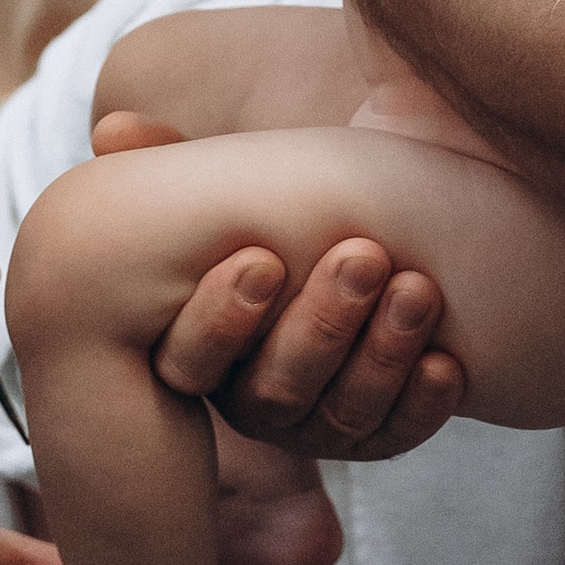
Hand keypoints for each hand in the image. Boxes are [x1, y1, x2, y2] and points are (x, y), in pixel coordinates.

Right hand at [85, 112, 461, 456]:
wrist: (370, 243)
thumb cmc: (278, 216)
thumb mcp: (230, 189)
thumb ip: (174, 165)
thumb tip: (116, 129)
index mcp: (196, 348)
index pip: (190, 358)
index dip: (222, 317)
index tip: (262, 259)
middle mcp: (251, 397)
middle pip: (275, 389)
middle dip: (320, 324)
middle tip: (363, 256)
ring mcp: (316, 422)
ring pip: (341, 413)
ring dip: (382, 353)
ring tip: (417, 288)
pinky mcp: (375, 433)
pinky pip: (395, 435)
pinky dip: (423, 403)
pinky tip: (448, 363)